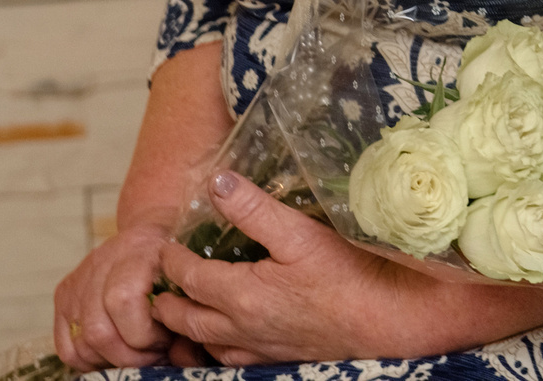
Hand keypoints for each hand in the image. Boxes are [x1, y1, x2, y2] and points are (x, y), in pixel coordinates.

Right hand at [55, 220, 203, 371]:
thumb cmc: (176, 256)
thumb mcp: (190, 270)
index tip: (166, 340)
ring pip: (81, 343)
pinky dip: (88, 361)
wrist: (150, 229)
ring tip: (137, 354)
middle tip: (153, 355)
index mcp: (137, 252)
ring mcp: (77, 281)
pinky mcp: (62, 295)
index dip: (144, 334)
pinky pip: (66, 347)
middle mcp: (101, 264)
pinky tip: (113, 355)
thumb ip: (186, 309)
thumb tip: (183, 354)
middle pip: (98, 331)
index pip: (123, 301)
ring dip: (111, 360)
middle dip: (129, 355)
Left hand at [148, 170, 519, 363]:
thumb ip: (255, 209)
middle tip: (157, 283)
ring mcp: (256, 348)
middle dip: (166, 300)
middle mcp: (239, 328)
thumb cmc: (348, 274)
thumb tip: (217, 182)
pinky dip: (213, 348)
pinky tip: (221, 338)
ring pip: (201, 345)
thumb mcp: (301, 233)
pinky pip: (228, 360)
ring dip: (184, 327)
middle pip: (183, 318)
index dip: (172, 260)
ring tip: (179, 310)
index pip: (188, 277)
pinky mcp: (274, 360)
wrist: (385, 322)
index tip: (164, 245)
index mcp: (240, 294)